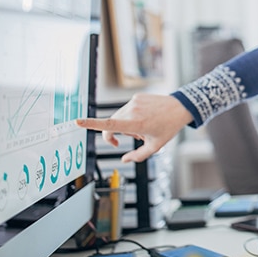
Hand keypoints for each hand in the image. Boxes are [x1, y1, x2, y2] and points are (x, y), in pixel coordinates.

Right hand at [76, 93, 192, 161]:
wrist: (180, 107)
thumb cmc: (168, 127)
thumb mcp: (155, 146)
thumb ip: (138, 156)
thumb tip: (124, 160)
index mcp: (135, 124)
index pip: (109, 125)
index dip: (91, 124)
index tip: (77, 122)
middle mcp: (132, 111)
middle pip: (113, 125)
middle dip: (118, 133)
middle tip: (133, 139)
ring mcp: (134, 102)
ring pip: (120, 117)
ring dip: (127, 124)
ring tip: (144, 125)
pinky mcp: (136, 97)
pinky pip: (128, 109)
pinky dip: (132, 115)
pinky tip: (147, 116)